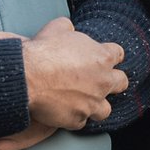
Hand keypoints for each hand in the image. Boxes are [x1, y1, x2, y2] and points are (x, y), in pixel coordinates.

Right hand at [0, 17, 127, 128]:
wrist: (27, 77)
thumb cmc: (43, 51)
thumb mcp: (58, 28)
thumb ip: (69, 29)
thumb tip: (69, 29)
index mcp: (102, 57)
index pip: (118, 54)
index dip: (110, 56)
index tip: (104, 58)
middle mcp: (103, 81)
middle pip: (121, 82)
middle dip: (113, 82)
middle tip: (100, 81)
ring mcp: (92, 102)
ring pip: (105, 110)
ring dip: (96, 105)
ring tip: (84, 102)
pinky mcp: (77, 119)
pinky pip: (80, 122)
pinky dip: (73, 117)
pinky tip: (64, 112)